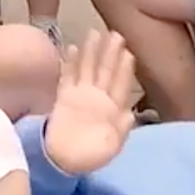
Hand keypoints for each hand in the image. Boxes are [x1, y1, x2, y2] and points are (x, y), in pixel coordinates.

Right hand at [42, 31, 136, 175]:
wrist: (63, 161)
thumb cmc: (90, 156)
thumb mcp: (112, 146)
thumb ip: (122, 129)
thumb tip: (131, 113)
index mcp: (112, 109)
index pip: (120, 84)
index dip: (124, 69)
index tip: (129, 52)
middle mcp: (98, 97)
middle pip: (105, 71)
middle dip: (110, 53)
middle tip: (116, 34)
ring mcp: (80, 95)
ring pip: (87, 69)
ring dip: (91, 52)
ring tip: (94, 33)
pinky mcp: (64, 96)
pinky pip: (67, 76)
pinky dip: (70, 63)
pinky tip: (72, 48)